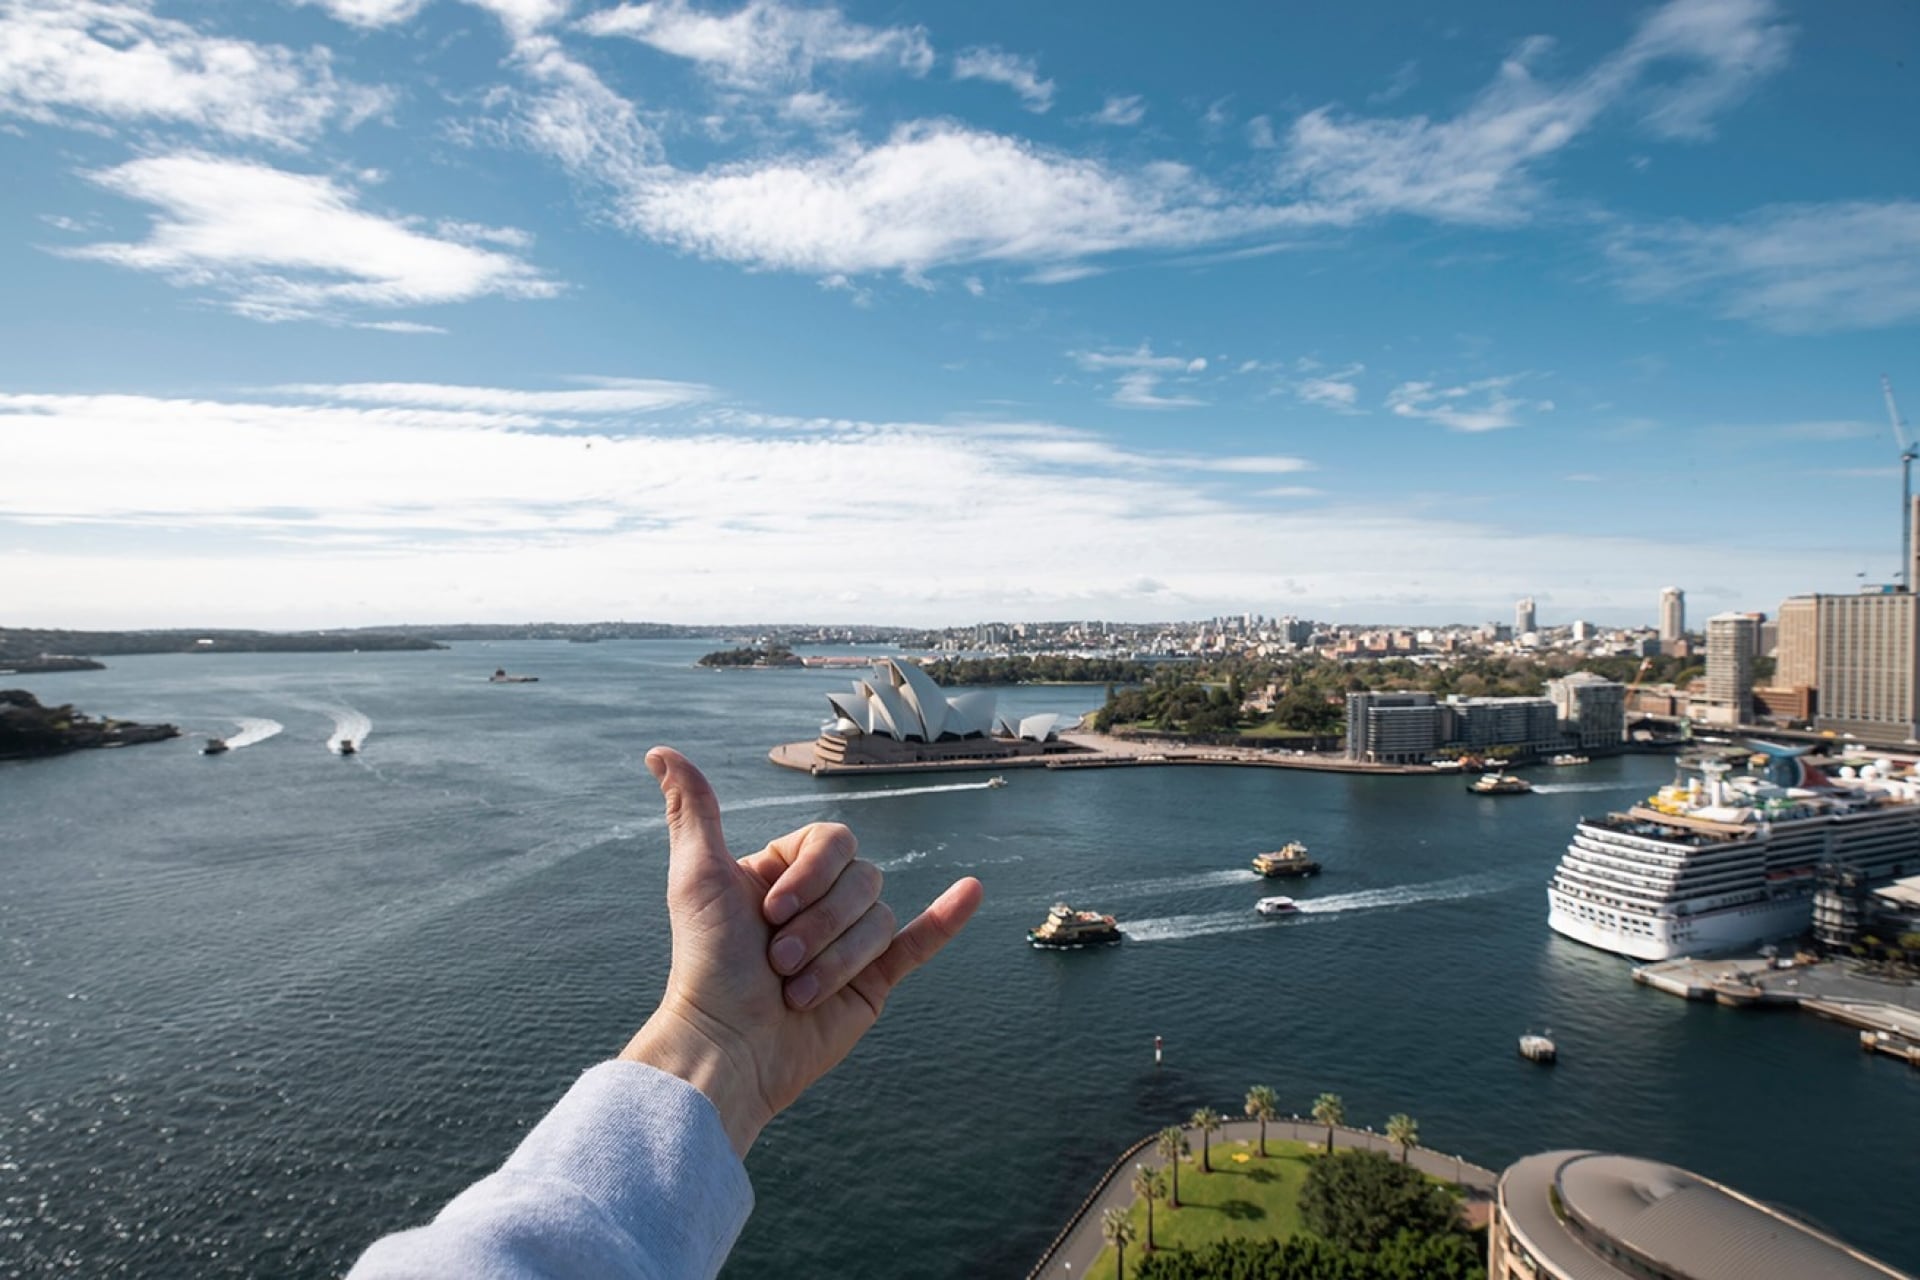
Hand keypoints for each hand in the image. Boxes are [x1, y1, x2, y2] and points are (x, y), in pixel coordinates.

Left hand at [619, 748, 982, 1155]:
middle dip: (821, 924)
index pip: (832, 841)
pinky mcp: (874, 982)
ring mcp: (850, 942)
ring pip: (879, 919)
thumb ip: (693, 810)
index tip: (770, 911)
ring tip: (796, 991)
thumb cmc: (704, 965)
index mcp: (784, 872)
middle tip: (778, 961)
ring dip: (837, 958)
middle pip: (862, 879)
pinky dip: (947, 918)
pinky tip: (972, 890)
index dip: (811, 874)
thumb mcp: (696, 878)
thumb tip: (660, 752)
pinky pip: (920, 941)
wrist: (726, 1049)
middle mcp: (819, 902)